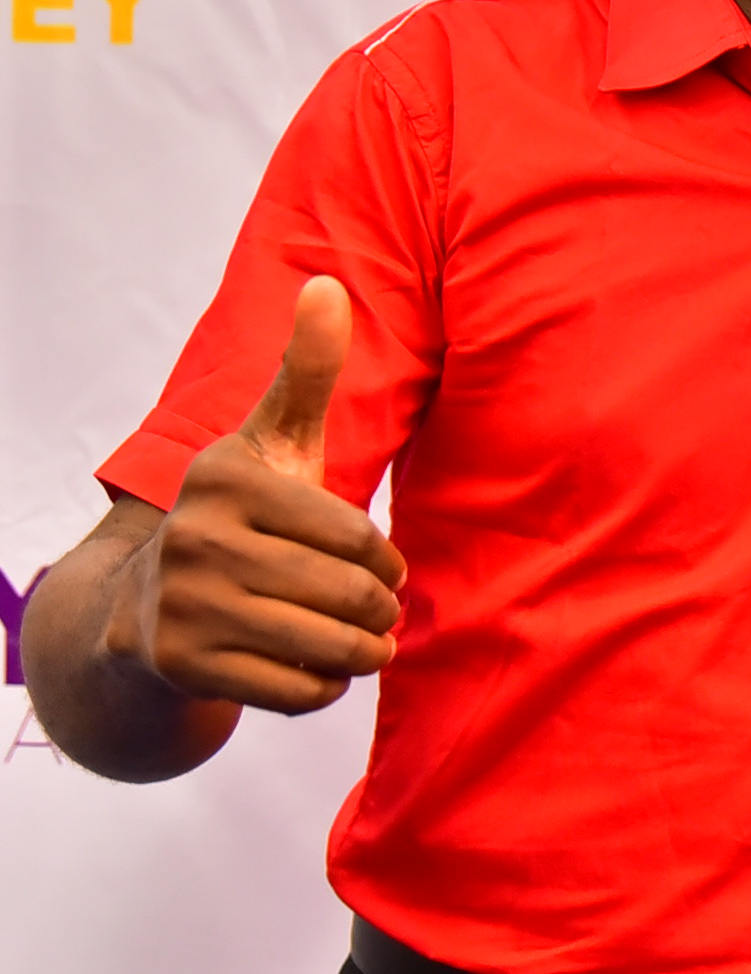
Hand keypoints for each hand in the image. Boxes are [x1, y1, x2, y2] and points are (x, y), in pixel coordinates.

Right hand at [105, 275, 404, 712]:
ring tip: (359, 637)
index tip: (376, 562)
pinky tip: (313, 665)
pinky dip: (324, 685)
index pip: (360, 536)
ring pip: (331, 645)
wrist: (142, 607)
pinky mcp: (182, 667)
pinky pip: (299, 690)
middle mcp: (196, 538)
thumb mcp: (268, 440)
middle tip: (374, 608)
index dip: (385, 559)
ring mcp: (184, 606)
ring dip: (362, 650)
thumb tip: (328, 283)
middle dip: (380, 608)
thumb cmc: (239, 516)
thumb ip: (306, 371)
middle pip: (350, 594)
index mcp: (228, 479)